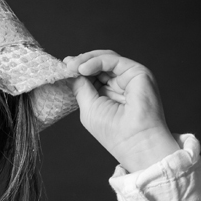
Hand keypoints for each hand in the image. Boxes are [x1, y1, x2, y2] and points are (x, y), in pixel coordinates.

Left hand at [64, 50, 180, 172]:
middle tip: (66, 65)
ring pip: (106, 59)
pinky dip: (96, 61)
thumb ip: (81, 88)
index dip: (77, 70)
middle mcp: (119, 84)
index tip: (63, 67)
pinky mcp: (137, 72)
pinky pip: (113, 60)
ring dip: (86, 60)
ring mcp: (128, 77)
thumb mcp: (89, 107)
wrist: (136, 141)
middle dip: (80, 62)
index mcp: (108, 94)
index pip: (91, 75)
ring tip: (72, 66)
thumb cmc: (113, 132)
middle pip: (98, 64)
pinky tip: (83, 68)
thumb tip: (72, 72)